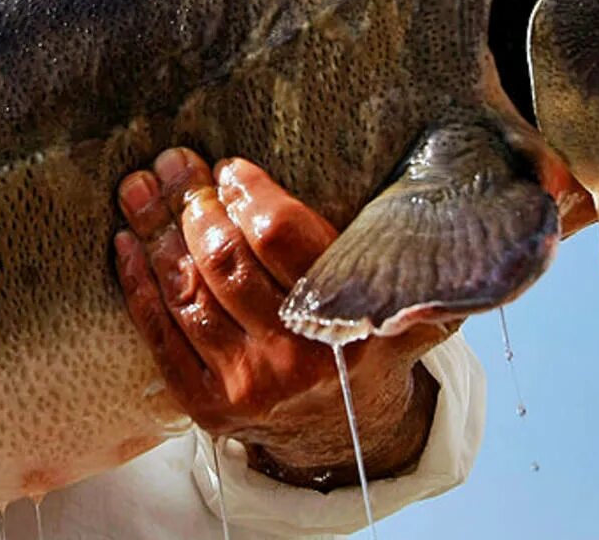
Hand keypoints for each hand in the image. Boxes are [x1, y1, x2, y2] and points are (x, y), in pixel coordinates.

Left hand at [114, 149, 446, 485]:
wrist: (344, 438)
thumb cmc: (368, 347)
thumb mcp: (410, 314)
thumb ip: (419, 271)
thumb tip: (473, 226)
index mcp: (346, 326)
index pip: (284, 241)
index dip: (251, 196)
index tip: (233, 168)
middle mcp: (293, 358)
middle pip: (226, 261)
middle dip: (194, 202)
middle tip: (175, 161)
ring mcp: (245, 385)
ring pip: (188, 292)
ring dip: (154, 232)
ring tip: (138, 186)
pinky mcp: (205, 404)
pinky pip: (161, 336)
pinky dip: (139, 286)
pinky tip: (125, 243)